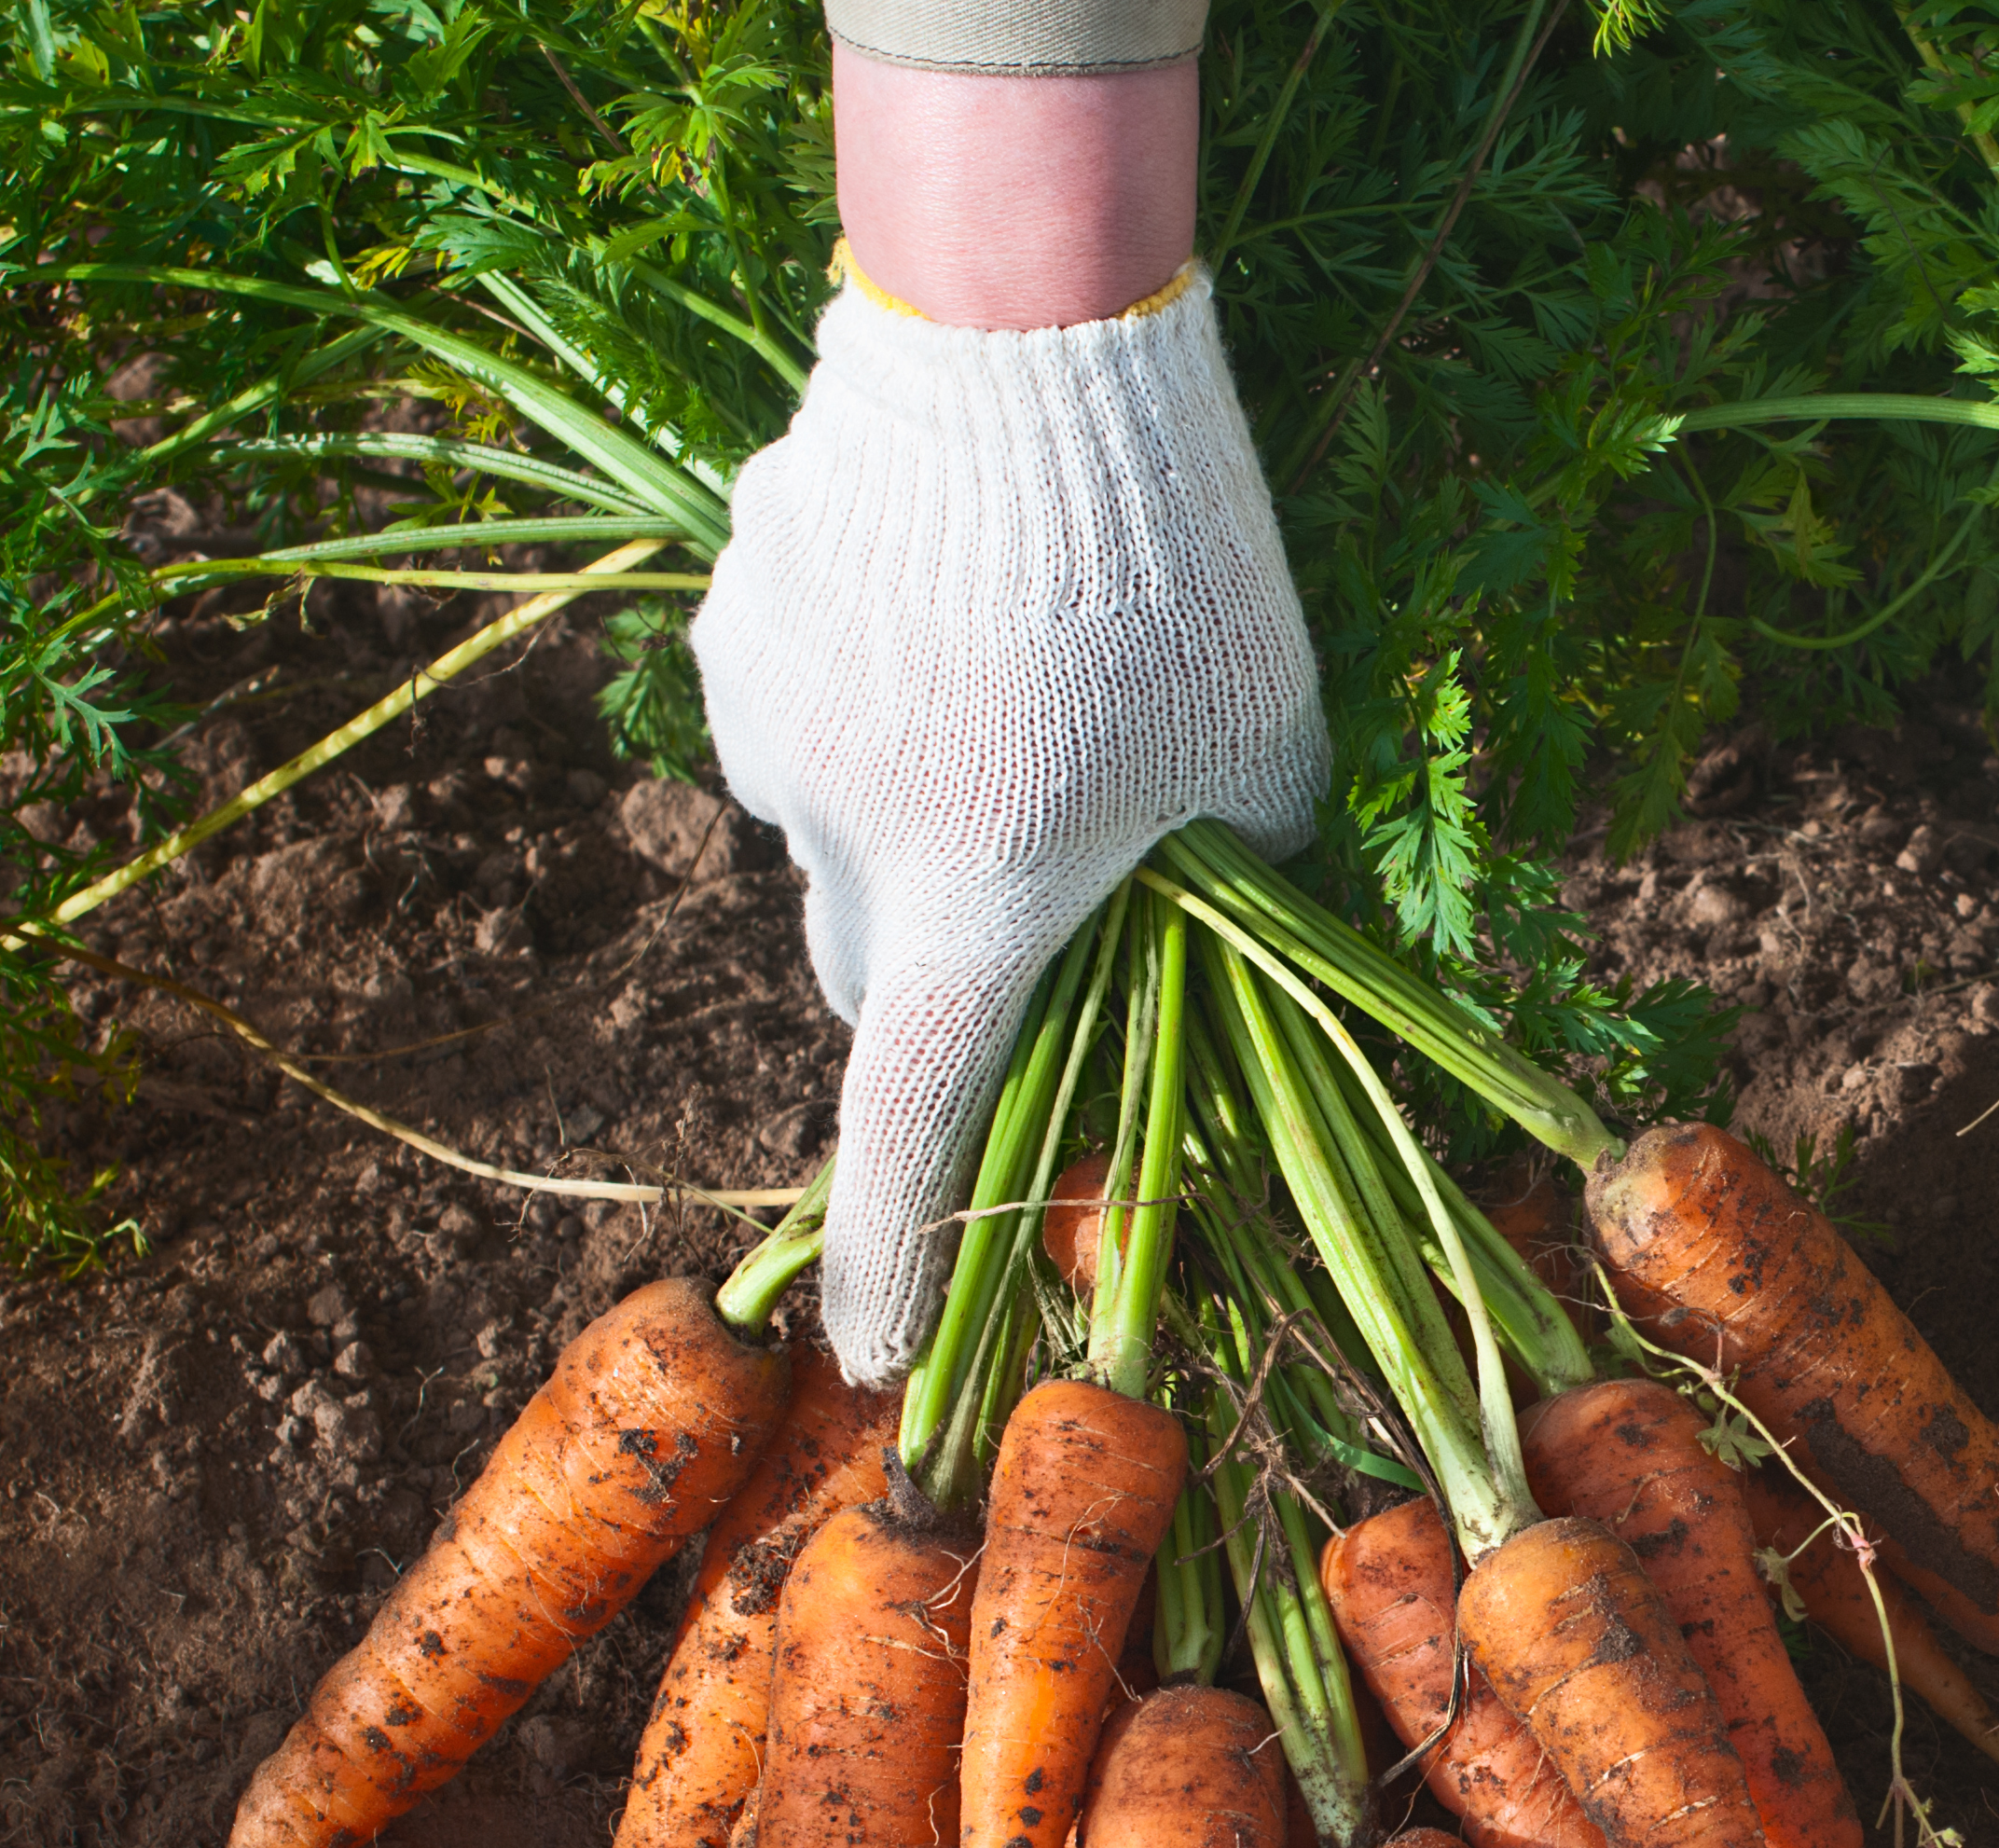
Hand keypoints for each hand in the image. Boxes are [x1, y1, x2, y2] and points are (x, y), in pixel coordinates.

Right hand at [695, 269, 1321, 1381]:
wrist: (1032, 332)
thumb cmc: (1183, 559)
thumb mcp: (1263, 745)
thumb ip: (1237, 871)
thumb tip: (1218, 925)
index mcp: (975, 901)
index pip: (915, 1127)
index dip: (896, 1259)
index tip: (871, 1365)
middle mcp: (839, 836)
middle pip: (880, 973)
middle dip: (953, 968)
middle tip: (1055, 888)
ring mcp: (768, 721)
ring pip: (836, 830)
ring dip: (915, 815)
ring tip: (1023, 682)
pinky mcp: (734, 614)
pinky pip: (802, 703)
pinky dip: (871, 695)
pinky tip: (956, 598)